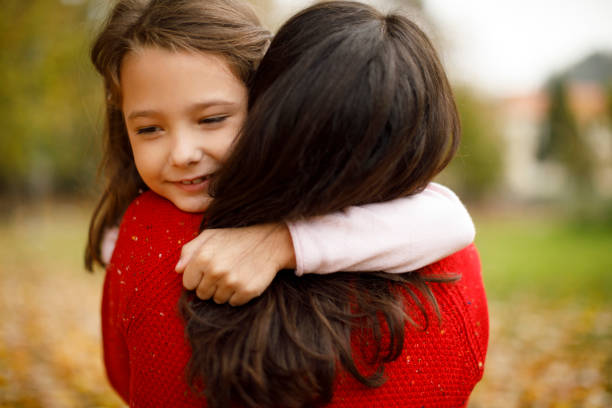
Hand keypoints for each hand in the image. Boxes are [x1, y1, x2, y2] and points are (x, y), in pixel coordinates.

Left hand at [175, 223, 295, 305]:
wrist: (269, 242)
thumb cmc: (236, 239)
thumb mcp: (210, 236)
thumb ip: (189, 250)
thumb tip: (177, 270)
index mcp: (203, 256)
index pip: (188, 283)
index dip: (197, 278)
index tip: (208, 271)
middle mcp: (216, 270)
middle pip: (202, 294)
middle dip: (210, 286)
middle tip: (224, 272)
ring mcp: (232, 282)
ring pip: (217, 300)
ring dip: (224, 291)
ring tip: (234, 275)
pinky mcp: (247, 291)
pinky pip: (233, 303)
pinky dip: (238, 295)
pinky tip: (243, 280)